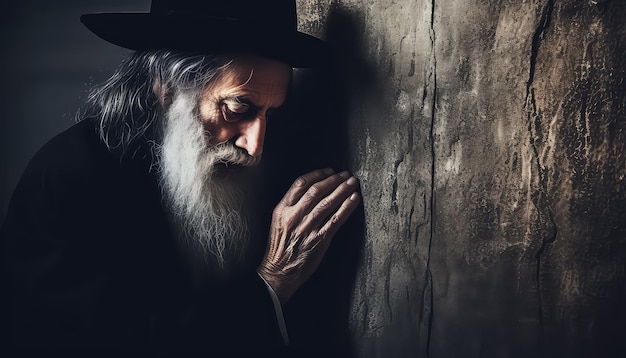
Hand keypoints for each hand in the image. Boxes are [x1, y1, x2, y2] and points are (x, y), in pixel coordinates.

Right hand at [258, 168, 359, 303]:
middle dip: (334, 180)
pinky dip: (347, 207)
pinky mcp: (319, 240)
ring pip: (327, 202)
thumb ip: (291, 206)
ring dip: (343, 190)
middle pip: (317, 191)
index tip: (329, 171)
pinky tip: (354, 199)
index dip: (317, 174)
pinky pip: (336, 220)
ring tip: (352, 183)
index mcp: (282, 209)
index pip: (300, 183)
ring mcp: (307, 228)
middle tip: (345, 174)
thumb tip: (312, 190)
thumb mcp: (278, 221)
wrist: (279, 272)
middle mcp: (294, 216)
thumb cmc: (280, 247)